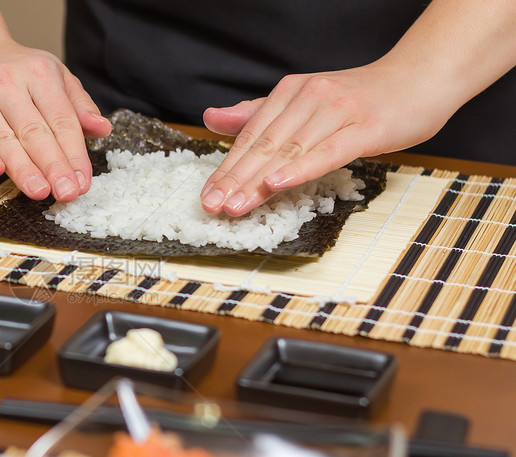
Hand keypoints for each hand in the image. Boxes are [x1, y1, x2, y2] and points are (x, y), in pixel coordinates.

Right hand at [0, 39, 111, 200]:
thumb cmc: (16, 71)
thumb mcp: (54, 75)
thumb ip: (78, 104)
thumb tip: (103, 129)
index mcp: (38, 74)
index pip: (62, 120)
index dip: (75, 154)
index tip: (83, 181)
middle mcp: (6, 84)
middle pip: (34, 132)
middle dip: (53, 166)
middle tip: (67, 193)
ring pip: (4, 140)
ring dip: (23, 169)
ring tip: (40, 191)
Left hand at [199, 62, 459, 215]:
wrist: (422, 78)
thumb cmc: (362, 97)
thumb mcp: (305, 101)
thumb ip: (258, 113)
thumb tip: (212, 118)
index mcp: (291, 92)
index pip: (251, 135)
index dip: (227, 167)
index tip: (206, 196)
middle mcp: (309, 97)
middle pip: (264, 145)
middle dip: (234, 179)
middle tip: (212, 207)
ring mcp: (337, 111)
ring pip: (289, 151)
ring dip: (258, 181)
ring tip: (234, 205)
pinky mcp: (365, 127)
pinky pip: (326, 152)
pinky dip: (299, 169)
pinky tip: (276, 183)